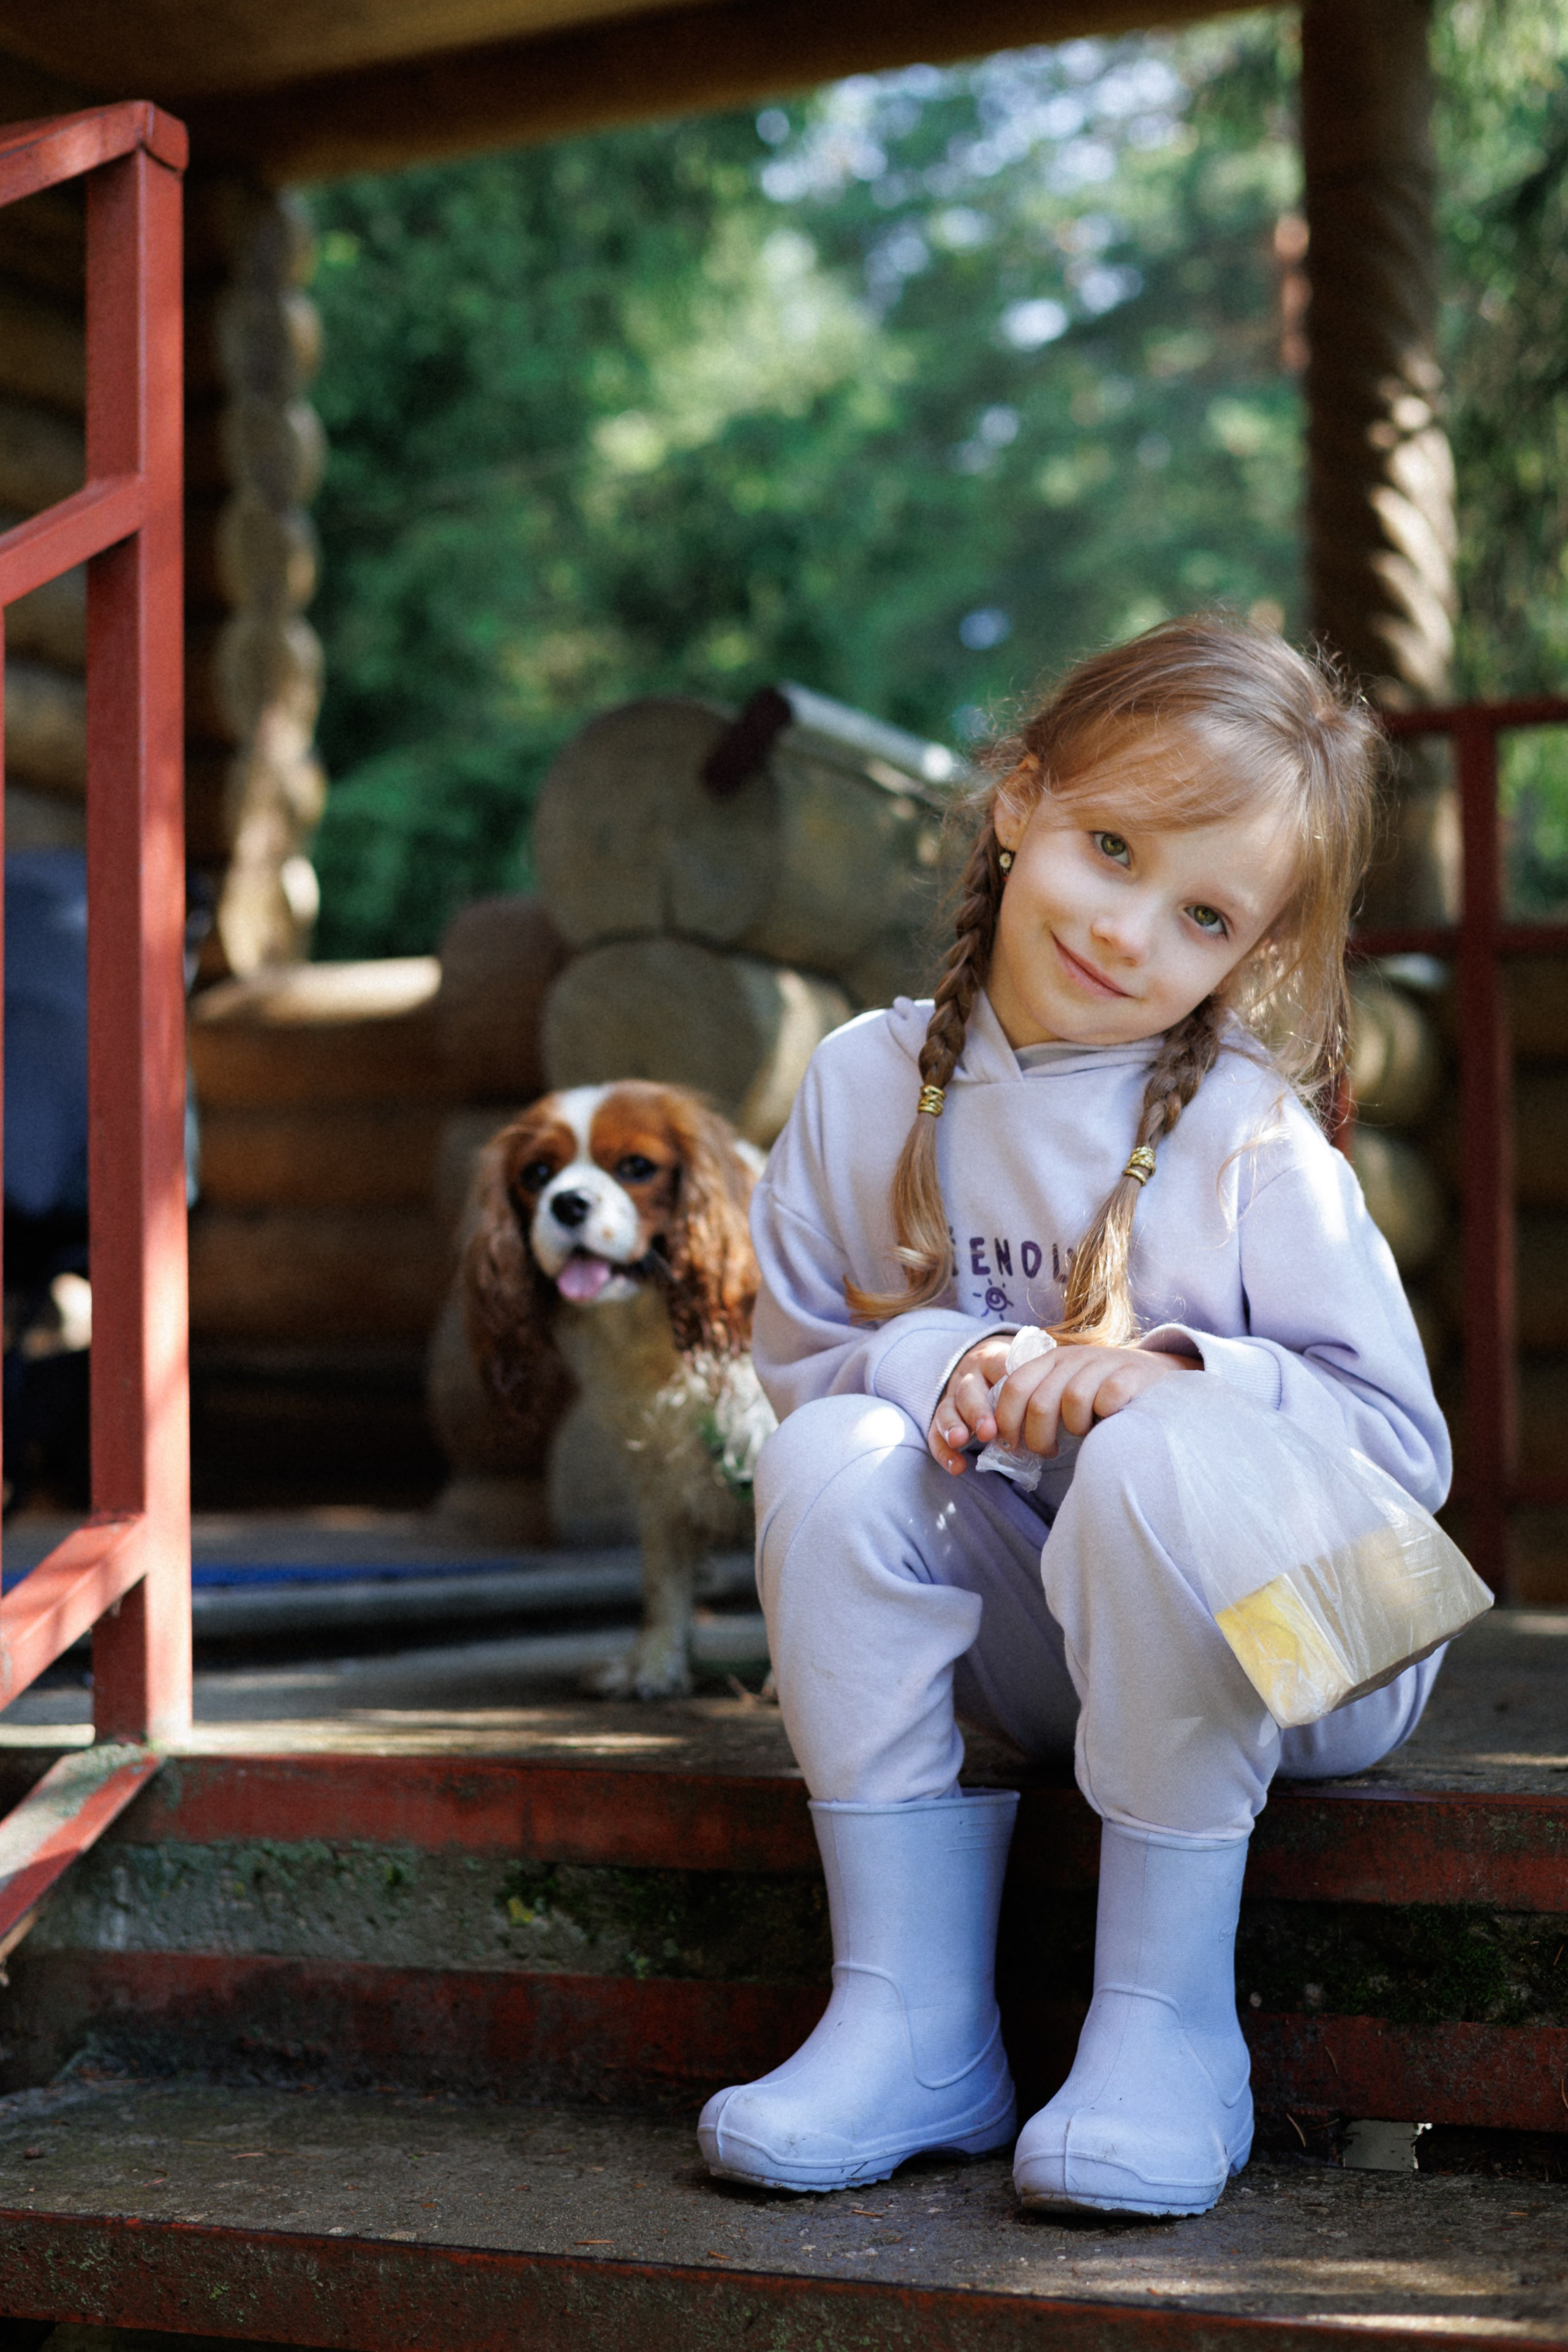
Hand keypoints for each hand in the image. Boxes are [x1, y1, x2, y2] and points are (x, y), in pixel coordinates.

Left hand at [928, 1338, 1199, 1475]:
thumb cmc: (1101, 1394)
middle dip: (1038, 1438)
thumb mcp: (1065, 1390)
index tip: (1010, 1446)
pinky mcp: (1133, 1373)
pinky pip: (1107, 1399)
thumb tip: (1002, 1439)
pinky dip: (1104, 1417)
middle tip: (1047, 1452)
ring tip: (1082, 1434)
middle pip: (1040, 1403)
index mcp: (1051, 1360)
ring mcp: (1104, 1362)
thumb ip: (1038, 1403)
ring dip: (1075, 1428)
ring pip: (1073, 1402)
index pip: (1015, 1387)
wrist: (1157, 1377)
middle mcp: (1074, 1357)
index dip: (1007, 1421)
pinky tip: (1109, 1422)